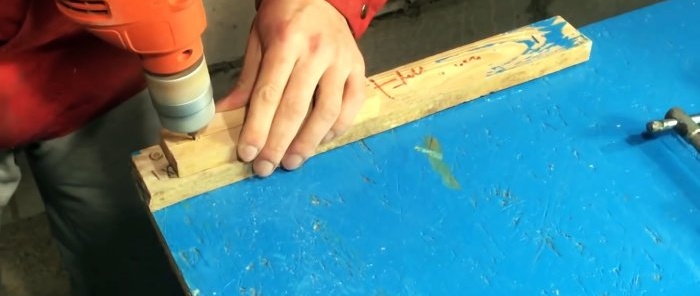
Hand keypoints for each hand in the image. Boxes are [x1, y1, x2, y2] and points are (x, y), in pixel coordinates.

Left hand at [216, 0, 365, 176]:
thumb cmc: (284, 18)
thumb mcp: (258, 41)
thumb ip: (246, 80)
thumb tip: (223, 115)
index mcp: (286, 43)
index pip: (268, 95)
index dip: (257, 128)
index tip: (247, 153)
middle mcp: (316, 53)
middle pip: (296, 108)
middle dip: (278, 143)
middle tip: (266, 167)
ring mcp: (341, 62)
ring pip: (327, 112)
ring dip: (308, 143)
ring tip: (293, 161)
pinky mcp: (359, 69)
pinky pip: (351, 106)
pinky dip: (337, 128)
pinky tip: (321, 141)